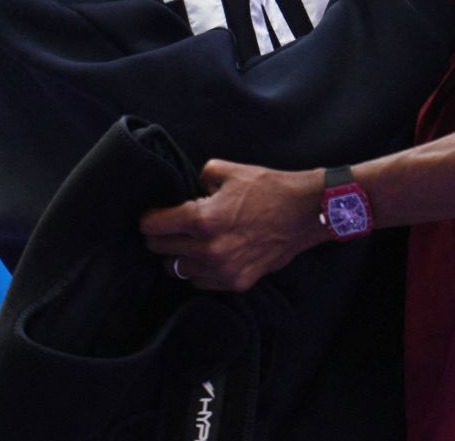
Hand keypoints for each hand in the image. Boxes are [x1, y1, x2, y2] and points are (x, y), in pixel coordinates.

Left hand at [140, 161, 323, 291]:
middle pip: (161, 249)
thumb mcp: (229, 171)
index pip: (153, 226)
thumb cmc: (269, 189)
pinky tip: (206, 256)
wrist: (305, 213)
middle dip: (158, 236)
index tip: (151, 216)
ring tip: (185, 244)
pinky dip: (198, 271)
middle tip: (165, 228)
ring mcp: (223, 269)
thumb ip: (201, 178)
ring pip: (177, 269)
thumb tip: (191, 190)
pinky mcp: (237, 282)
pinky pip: (201, 282)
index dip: (148, 219)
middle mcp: (209, 249)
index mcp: (202, 218)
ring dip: (176, 256)